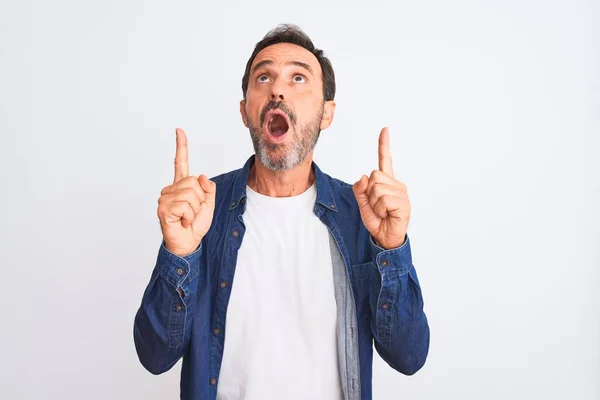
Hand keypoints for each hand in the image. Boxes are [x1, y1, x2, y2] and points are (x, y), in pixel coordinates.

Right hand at [157, 128, 215, 256]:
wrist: (188, 243)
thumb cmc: (195, 225)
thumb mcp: (208, 204)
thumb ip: (208, 188)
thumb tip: (201, 176)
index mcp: (182, 186)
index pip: (181, 163)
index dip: (181, 146)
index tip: (179, 130)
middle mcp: (171, 189)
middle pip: (194, 181)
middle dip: (200, 199)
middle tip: (192, 213)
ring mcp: (165, 198)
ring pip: (191, 194)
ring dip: (195, 210)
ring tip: (187, 218)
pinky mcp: (163, 208)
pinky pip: (185, 205)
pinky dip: (189, 216)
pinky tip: (182, 222)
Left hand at [352, 127, 409, 249]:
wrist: (385, 237)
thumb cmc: (377, 220)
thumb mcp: (363, 203)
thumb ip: (360, 189)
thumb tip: (363, 176)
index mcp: (386, 182)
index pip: (385, 160)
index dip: (384, 145)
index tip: (384, 130)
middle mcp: (396, 184)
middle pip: (374, 175)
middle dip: (369, 192)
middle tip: (377, 206)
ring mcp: (401, 193)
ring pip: (377, 187)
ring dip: (374, 203)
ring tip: (382, 211)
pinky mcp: (403, 203)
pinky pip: (383, 199)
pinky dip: (380, 209)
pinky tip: (387, 214)